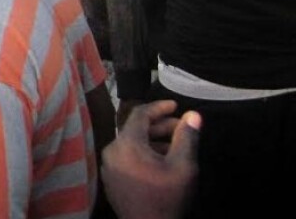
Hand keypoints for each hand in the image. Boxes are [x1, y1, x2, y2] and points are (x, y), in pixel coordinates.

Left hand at [102, 100, 200, 218]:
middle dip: (160, 125)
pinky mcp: (111, 178)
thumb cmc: (166, 197)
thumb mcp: (183, 166)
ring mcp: (108, 166)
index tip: (176, 105)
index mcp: (126, 144)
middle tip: (182, 126)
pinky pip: (126, 156)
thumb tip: (194, 115)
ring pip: (131, 143)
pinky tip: (161, 160)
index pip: (140, 114)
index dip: (159, 107)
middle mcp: (112, 151)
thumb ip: (187, 138)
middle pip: (135, 128)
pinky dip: (143, 152)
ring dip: (153, 140)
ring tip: (176, 144)